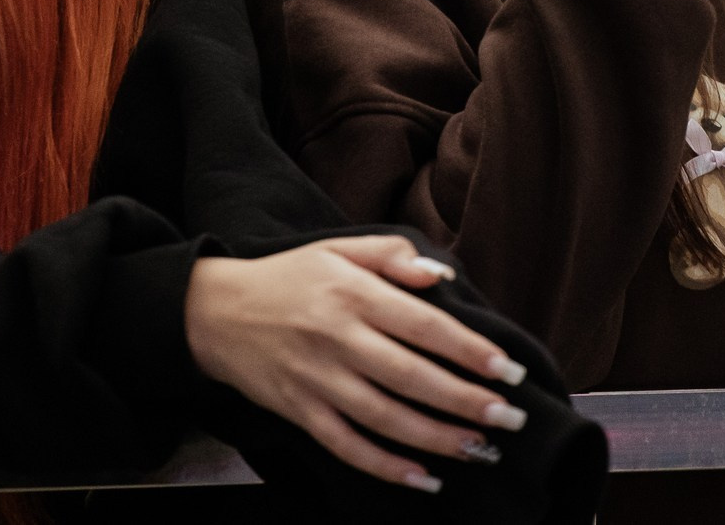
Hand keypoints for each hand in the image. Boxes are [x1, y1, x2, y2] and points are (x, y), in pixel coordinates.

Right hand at [184, 235, 529, 490]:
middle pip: (412, 377)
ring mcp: (317, 380)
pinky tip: (423, 476)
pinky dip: (385, 466)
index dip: (470, 350)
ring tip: (478, 448)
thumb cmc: (290, 277)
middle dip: (465, 401)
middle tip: (508, 418)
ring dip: (436, 438)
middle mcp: (338, 338)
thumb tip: (441, 275)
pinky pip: (346, 446)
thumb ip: (393, 255)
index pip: (425, 325)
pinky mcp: (299, 411)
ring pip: (384, 417)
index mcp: (354, 293)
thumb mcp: (340, 248)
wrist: (215, 312)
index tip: (508, 370)